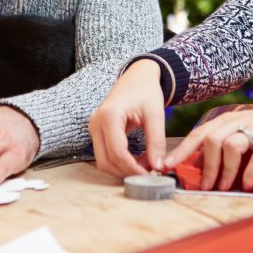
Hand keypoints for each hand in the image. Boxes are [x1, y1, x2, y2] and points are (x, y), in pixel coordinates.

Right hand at [89, 59, 165, 177]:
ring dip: (123, 168)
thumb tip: (158, 167)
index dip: (133, 169)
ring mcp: (94, 127)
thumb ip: (156, 141)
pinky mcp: (97, 130)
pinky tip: (138, 158)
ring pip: (102, 160)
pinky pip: (104, 153)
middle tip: (148, 174)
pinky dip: (120, 161)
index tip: (150, 176)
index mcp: (109, 116)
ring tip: (145, 164)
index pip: (117, 153)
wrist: (138, 76)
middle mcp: (96, 122)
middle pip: (105, 161)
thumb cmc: (146, 91)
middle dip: (126, 172)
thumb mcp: (156, 114)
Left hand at [165, 103, 252, 191]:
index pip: (199, 133)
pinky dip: (250, 172)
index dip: (182, 149)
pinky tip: (248, 184)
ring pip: (232, 147)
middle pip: (212, 141)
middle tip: (205, 185)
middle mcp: (238, 122)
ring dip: (226, 170)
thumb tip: (201, 165)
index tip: (167, 165)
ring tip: (224, 187)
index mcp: (226, 121)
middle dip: (207, 166)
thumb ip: (221, 141)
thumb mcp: (240, 129)